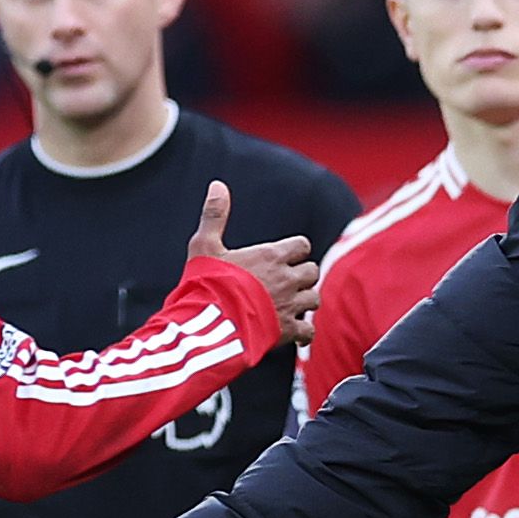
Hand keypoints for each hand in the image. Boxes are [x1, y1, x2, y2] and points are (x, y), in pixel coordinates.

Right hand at [191, 182, 321, 354]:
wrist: (208, 323)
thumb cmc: (206, 283)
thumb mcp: (204, 245)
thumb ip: (214, 215)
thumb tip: (217, 185)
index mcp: (272, 256)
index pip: (302, 246)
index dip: (294, 251)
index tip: (283, 258)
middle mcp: (287, 279)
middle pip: (312, 271)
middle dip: (301, 277)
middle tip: (285, 283)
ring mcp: (290, 306)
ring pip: (314, 300)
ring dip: (304, 302)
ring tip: (289, 306)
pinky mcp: (287, 331)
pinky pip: (309, 331)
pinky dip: (303, 332)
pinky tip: (292, 332)